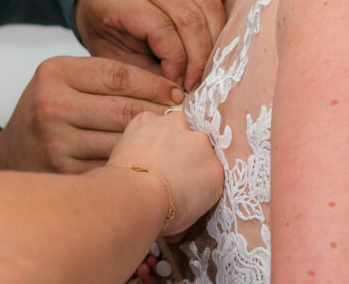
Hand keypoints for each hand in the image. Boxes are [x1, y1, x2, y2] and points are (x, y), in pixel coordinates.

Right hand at [0, 56, 184, 172]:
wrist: (16, 149)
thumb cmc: (55, 108)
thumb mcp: (72, 79)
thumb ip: (111, 79)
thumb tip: (171, 90)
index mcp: (57, 73)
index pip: (120, 76)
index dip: (156, 85)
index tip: (179, 93)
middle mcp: (53, 105)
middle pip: (125, 109)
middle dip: (161, 114)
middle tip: (182, 118)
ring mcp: (56, 141)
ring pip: (123, 140)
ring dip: (153, 141)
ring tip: (173, 139)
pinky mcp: (64, 171)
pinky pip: (113, 164)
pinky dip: (135, 162)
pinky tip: (151, 160)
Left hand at [75, 0, 234, 90]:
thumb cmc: (108, 28)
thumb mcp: (114, 57)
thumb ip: (145, 73)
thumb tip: (179, 92)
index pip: (160, 28)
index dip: (176, 61)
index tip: (179, 85)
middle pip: (190, 17)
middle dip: (200, 57)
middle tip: (198, 82)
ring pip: (209, 2)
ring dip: (216, 39)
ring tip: (208, 65)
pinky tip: (219, 25)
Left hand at [107, 110, 222, 236]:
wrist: (136, 198)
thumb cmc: (161, 215)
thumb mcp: (186, 222)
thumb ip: (188, 210)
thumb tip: (174, 229)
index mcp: (215, 170)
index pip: (208, 169)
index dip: (192, 177)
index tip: (180, 187)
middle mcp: (201, 142)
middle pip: (193, 145)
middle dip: (181, 155)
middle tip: (163, 173)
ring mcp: (175, 127)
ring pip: (172, 127)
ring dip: (163, 138)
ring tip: (147, 159)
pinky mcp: (148, 120)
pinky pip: (145, 122)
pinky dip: (140, 133)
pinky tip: (133, 150)